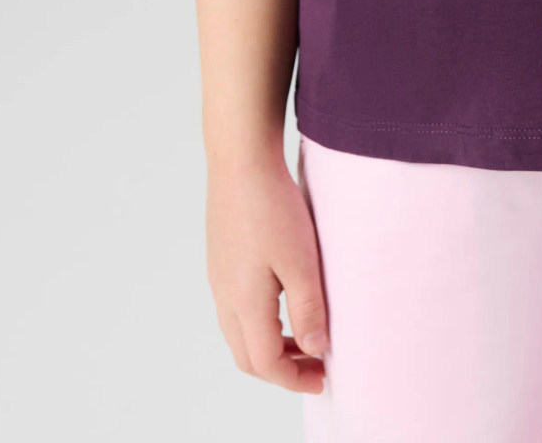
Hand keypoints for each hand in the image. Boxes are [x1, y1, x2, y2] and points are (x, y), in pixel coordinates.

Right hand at [205, 145, 328, 393]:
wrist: (240, 161)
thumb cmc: (272, 207)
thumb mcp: (301, 261)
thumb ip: (308, 309)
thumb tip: (314, 350)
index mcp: (244, 303)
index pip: (264, 363)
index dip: (293, 379)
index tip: (322, 378)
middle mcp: (224, 296)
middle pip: (247, 356)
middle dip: (280, 368)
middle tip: (314, 365)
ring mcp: (219, 278)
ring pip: (239, 333)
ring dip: (270, 345)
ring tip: (304, 337)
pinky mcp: (221, 260)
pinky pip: (236, 308)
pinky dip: (260, 322)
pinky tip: (284, 302)